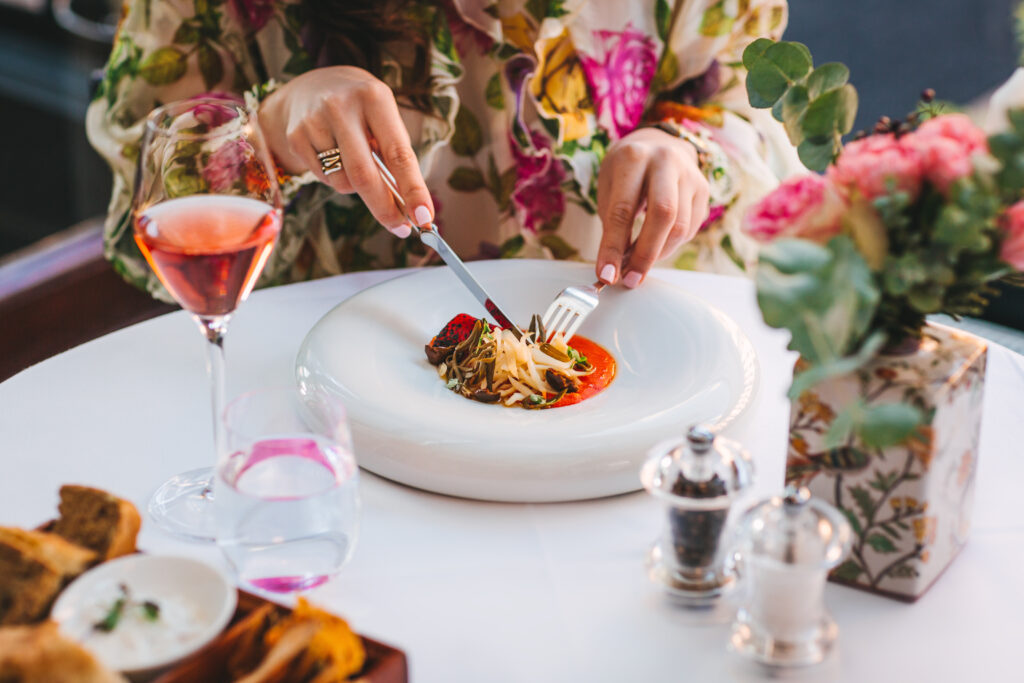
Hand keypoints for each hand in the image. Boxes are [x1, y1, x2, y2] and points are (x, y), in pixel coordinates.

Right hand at [258, 66, 432, 236]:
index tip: (424, 218)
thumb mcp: (384, 119)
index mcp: (374, 98)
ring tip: (356, 161)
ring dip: (358, 188)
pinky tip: (333, 155)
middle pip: (365, 176)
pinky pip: (324, 179)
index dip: (413, 190)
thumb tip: (410, 208)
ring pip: (343, 182)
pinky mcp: (295, 136)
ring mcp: (314, 121)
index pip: (398, 154)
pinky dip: (336, 179)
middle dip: (385, 209)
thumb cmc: (362, 111)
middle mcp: (341, 107)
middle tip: (401, 227)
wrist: (313, 86)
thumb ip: (396, 156)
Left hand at [595, 127, 709, 286]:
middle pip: (663, 215)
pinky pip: (690, 229)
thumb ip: (612, 224)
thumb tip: (614, 269)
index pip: (623, 210)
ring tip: (638, 265)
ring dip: (658, 254)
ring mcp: (690, 175)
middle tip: (630, 279)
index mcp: (634, 157)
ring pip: (680, 227)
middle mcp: (666, 161)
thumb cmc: (626, 170)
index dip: (613, 247)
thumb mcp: (609, 187)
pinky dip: (670, 246)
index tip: (607, 275)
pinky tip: (656, 246)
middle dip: (645, 254)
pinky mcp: (704, 190)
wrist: (659, 144)